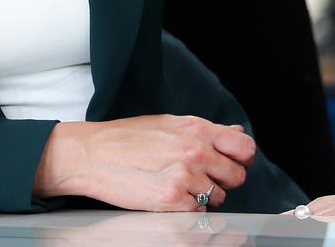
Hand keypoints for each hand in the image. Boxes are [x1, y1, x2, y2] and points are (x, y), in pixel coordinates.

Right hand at [34, 115, 256, 211]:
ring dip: (202, 195)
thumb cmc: (123, 138)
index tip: (231, 163)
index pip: (244, 148)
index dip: (241, 159)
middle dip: (223, 180)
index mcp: (195, 128)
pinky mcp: (172, 198)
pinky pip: (197, 211)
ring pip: (217, 197)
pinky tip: (166, 195)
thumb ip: (204, 131)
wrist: (90, 155)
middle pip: (237, 176)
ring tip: (175, 184)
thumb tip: (235, 134)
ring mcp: (185, 175)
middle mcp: (195, 150)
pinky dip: (186, 207)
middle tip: (200, 177)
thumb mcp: (166, 123)